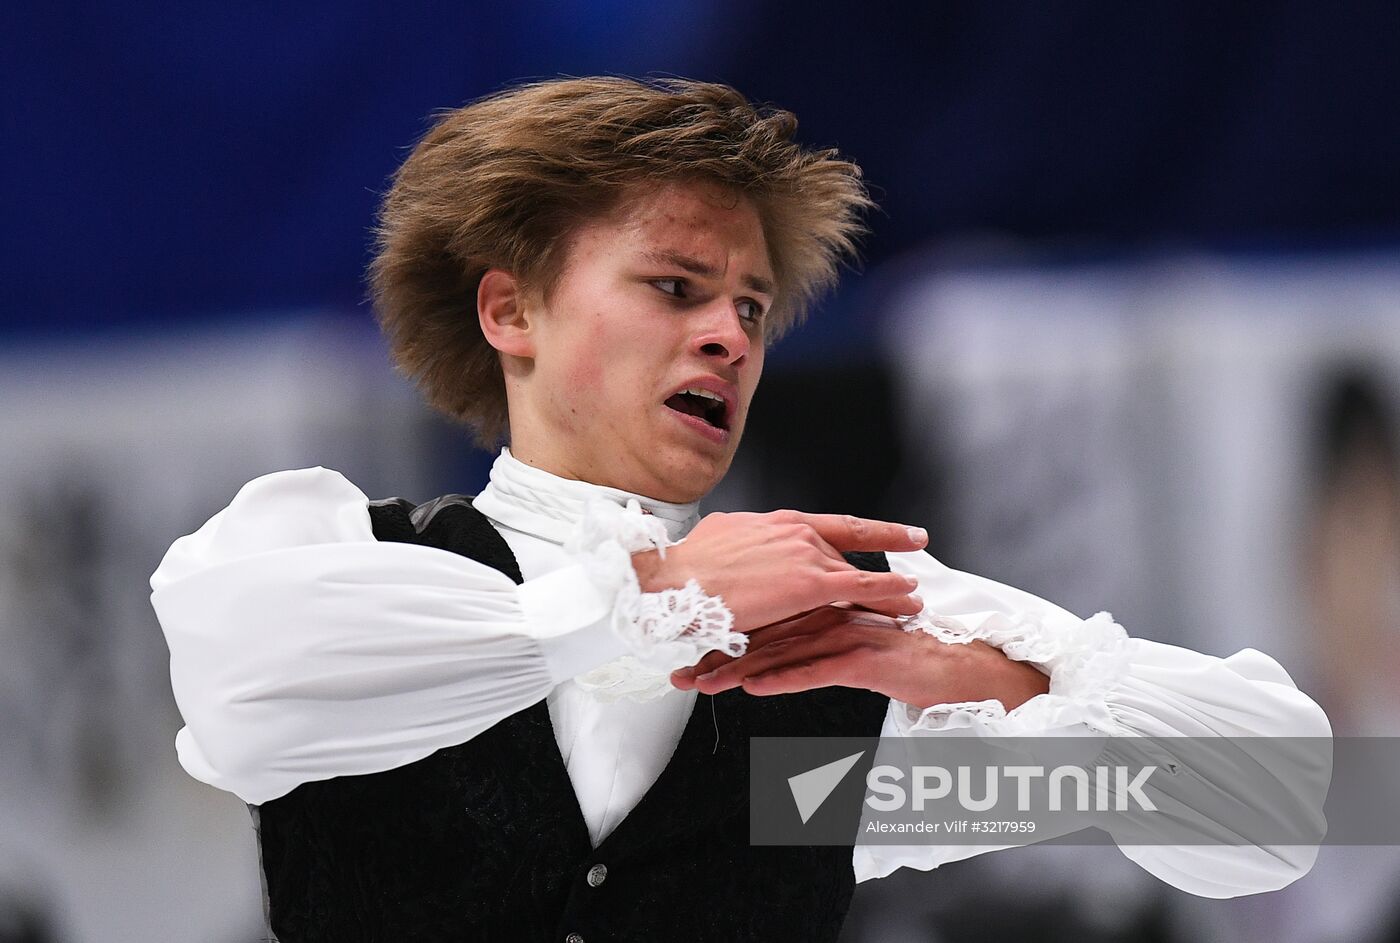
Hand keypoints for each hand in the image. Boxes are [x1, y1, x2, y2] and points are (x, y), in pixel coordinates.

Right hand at [630, 510, 927, 634]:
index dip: (871, 529)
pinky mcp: (809, 583)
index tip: (901, 532)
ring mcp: (805, 554)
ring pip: (857, 570)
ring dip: (889, 585)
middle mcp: (795, 531)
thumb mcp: (719, 543)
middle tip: (906, 573)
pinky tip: (909, 598)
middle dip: (874, 565)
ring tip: (913, 599)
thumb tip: (736, 548)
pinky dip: (890, 591)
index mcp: (774, 522)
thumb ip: (741, 545)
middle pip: (843, 554)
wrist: (671, 580)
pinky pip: (861, 586)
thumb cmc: (683, 570)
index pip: (833, 525)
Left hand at [670, 606, 1050, 710]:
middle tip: (679, 675)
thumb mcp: (847, 650)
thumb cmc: (902, 661)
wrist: (953, 669)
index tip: (686, 653)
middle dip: (717, 657)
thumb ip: (811, 647)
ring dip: (738, 672)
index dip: (723, 639)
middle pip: (761, 636)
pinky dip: (783, 678)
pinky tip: (755, 688)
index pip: (763, 622)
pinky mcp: (861, 658)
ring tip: (703, 686)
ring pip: (780, 653)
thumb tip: (770, 660)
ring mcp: (844, 634)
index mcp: (822, 607)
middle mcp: (828, 615)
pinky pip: (815, 670)